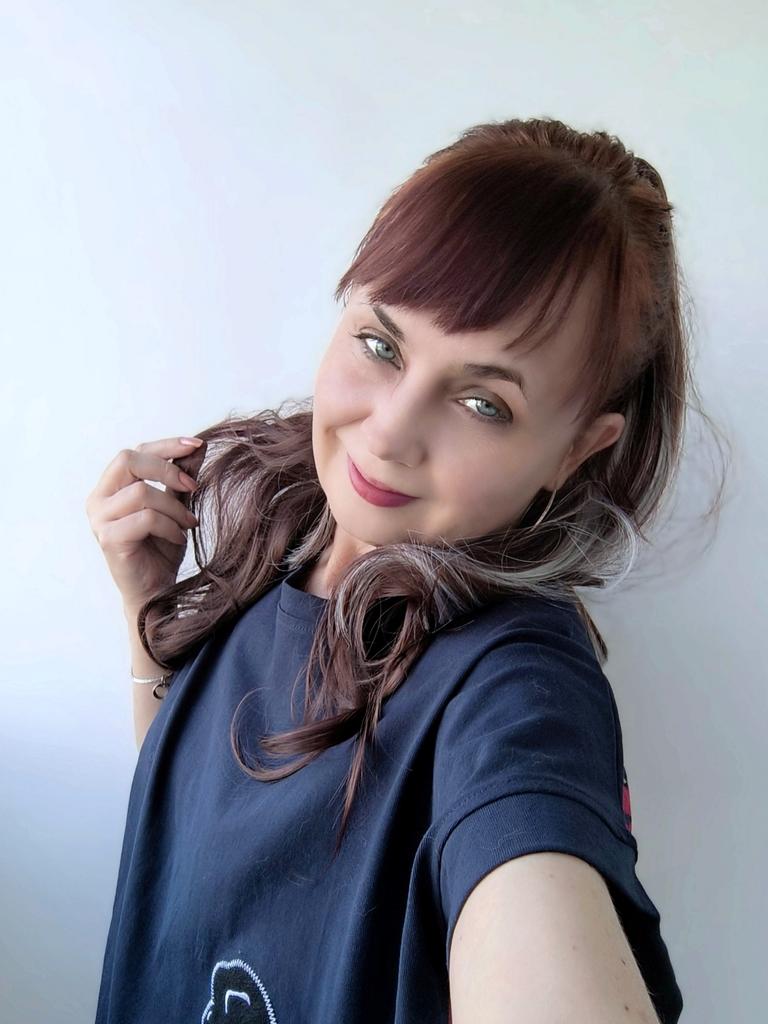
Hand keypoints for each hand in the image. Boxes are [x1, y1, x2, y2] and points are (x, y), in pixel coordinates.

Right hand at [85, 435, 206, 613]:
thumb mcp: (176, 506)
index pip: (135, 451)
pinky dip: (170, 526)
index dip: (166, 445)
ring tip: (188, 523)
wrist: (156, 592)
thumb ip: (181, 478)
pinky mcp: (109, 539)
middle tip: (193, 486)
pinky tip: (178, 538)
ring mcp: (99, 519)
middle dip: (167, 469)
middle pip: (128, 459)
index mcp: (110, 487)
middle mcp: (98, 499)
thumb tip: (198, 447)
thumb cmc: (161, 549)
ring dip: (174, 506)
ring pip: (141, 492)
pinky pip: (145, 518)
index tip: (197, 445)